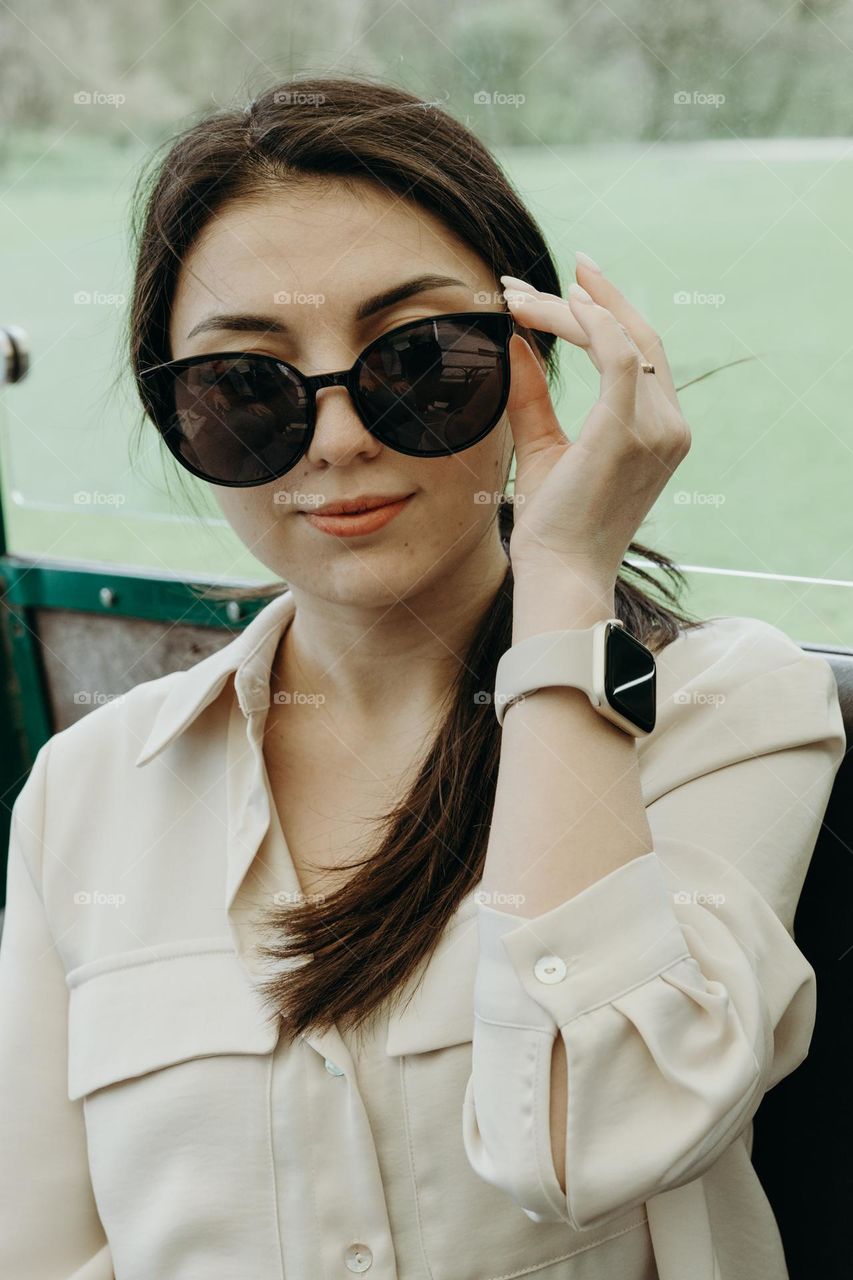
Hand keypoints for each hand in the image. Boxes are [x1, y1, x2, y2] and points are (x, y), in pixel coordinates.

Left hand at [500, 258, 691, 593]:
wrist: (559, 574)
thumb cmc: (553, 526)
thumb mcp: (544, 448)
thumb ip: (533, 398)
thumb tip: (516, 344)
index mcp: (661, 432)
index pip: (640, 356)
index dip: (608, 315)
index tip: (569, 289)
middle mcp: (671, 426)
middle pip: (640, 337)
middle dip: (598, 298)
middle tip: (563, 265)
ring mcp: (658, 427)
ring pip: (621, 338)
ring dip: (569, 309)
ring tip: (521, 294)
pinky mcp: (629, 428)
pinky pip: (613, 353)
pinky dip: (580, 323)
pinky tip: (542, 309)